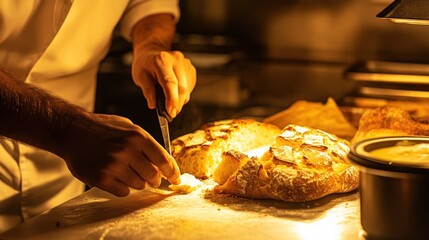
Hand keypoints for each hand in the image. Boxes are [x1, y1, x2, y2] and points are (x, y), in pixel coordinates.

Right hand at [60, 113, 180, 196]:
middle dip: (155, 179)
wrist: (72, 131)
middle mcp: (127, 151)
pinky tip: (116, 178)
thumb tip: (163, 162)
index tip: (176, 179)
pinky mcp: (101, 178)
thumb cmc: (102, 128)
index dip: (173, 172)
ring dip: (137, 183)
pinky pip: (122, 192)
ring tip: (127, 173)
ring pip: (138, 185)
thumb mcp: (128, 127)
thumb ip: (145, 143)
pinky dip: (123, 188)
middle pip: (153, 175)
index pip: (163, 159)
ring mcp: (114, 165)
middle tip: (151, 179)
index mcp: (138, 136)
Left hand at [132, 49, 195, 117]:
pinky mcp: (190, 69)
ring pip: (187, 88)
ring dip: (181, 100)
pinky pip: (190, 86)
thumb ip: (147, 90)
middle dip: (177, 103)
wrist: (152, 52)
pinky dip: (183, 95)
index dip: (171, 99)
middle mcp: (176, 60)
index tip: (170, 112)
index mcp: (162, 60)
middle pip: (182, 87)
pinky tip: (175, 95)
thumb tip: (153, 105)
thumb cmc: (145, 64)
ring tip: (171, 105)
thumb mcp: (140, 76)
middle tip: (171, 114)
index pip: (170, 82)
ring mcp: (185, 63)